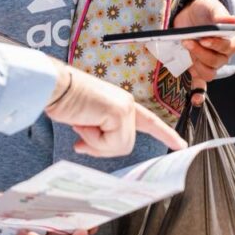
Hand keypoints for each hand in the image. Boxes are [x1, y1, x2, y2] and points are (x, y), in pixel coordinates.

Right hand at [45, 65, 185, 156]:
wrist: (54, 87)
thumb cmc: (64, 99)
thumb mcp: (85, 121)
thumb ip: (96, 133)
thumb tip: (87, 147)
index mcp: (121, 103)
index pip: (148, 121)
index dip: (165, 134)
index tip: (181, 145)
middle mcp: (127, 103)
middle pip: (124, 145)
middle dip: (100, 146)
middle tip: (82, 128)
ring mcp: (126, 108)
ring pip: (118, 147)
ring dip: (94, 141)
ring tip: (82, 121)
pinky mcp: (120, 113)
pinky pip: (110, 144)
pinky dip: (92, 139)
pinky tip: (83, 121)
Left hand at [173, 0, 234, 105]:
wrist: (191, 15)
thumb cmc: (204, 11)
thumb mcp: (210, 8)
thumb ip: (220, 15)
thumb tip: (234, 20)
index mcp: (230, 42)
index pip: (227, 47)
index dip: (215, 44)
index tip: (203, 38)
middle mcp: (222, 56)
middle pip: (215, 62)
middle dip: (200, 52)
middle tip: (187, 40)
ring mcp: (210, 64)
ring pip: (208, 73)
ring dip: (196, 64)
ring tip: (186, 49)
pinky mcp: (197, 68)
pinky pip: (201, 85)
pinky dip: (198, 94)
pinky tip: (195, 101)